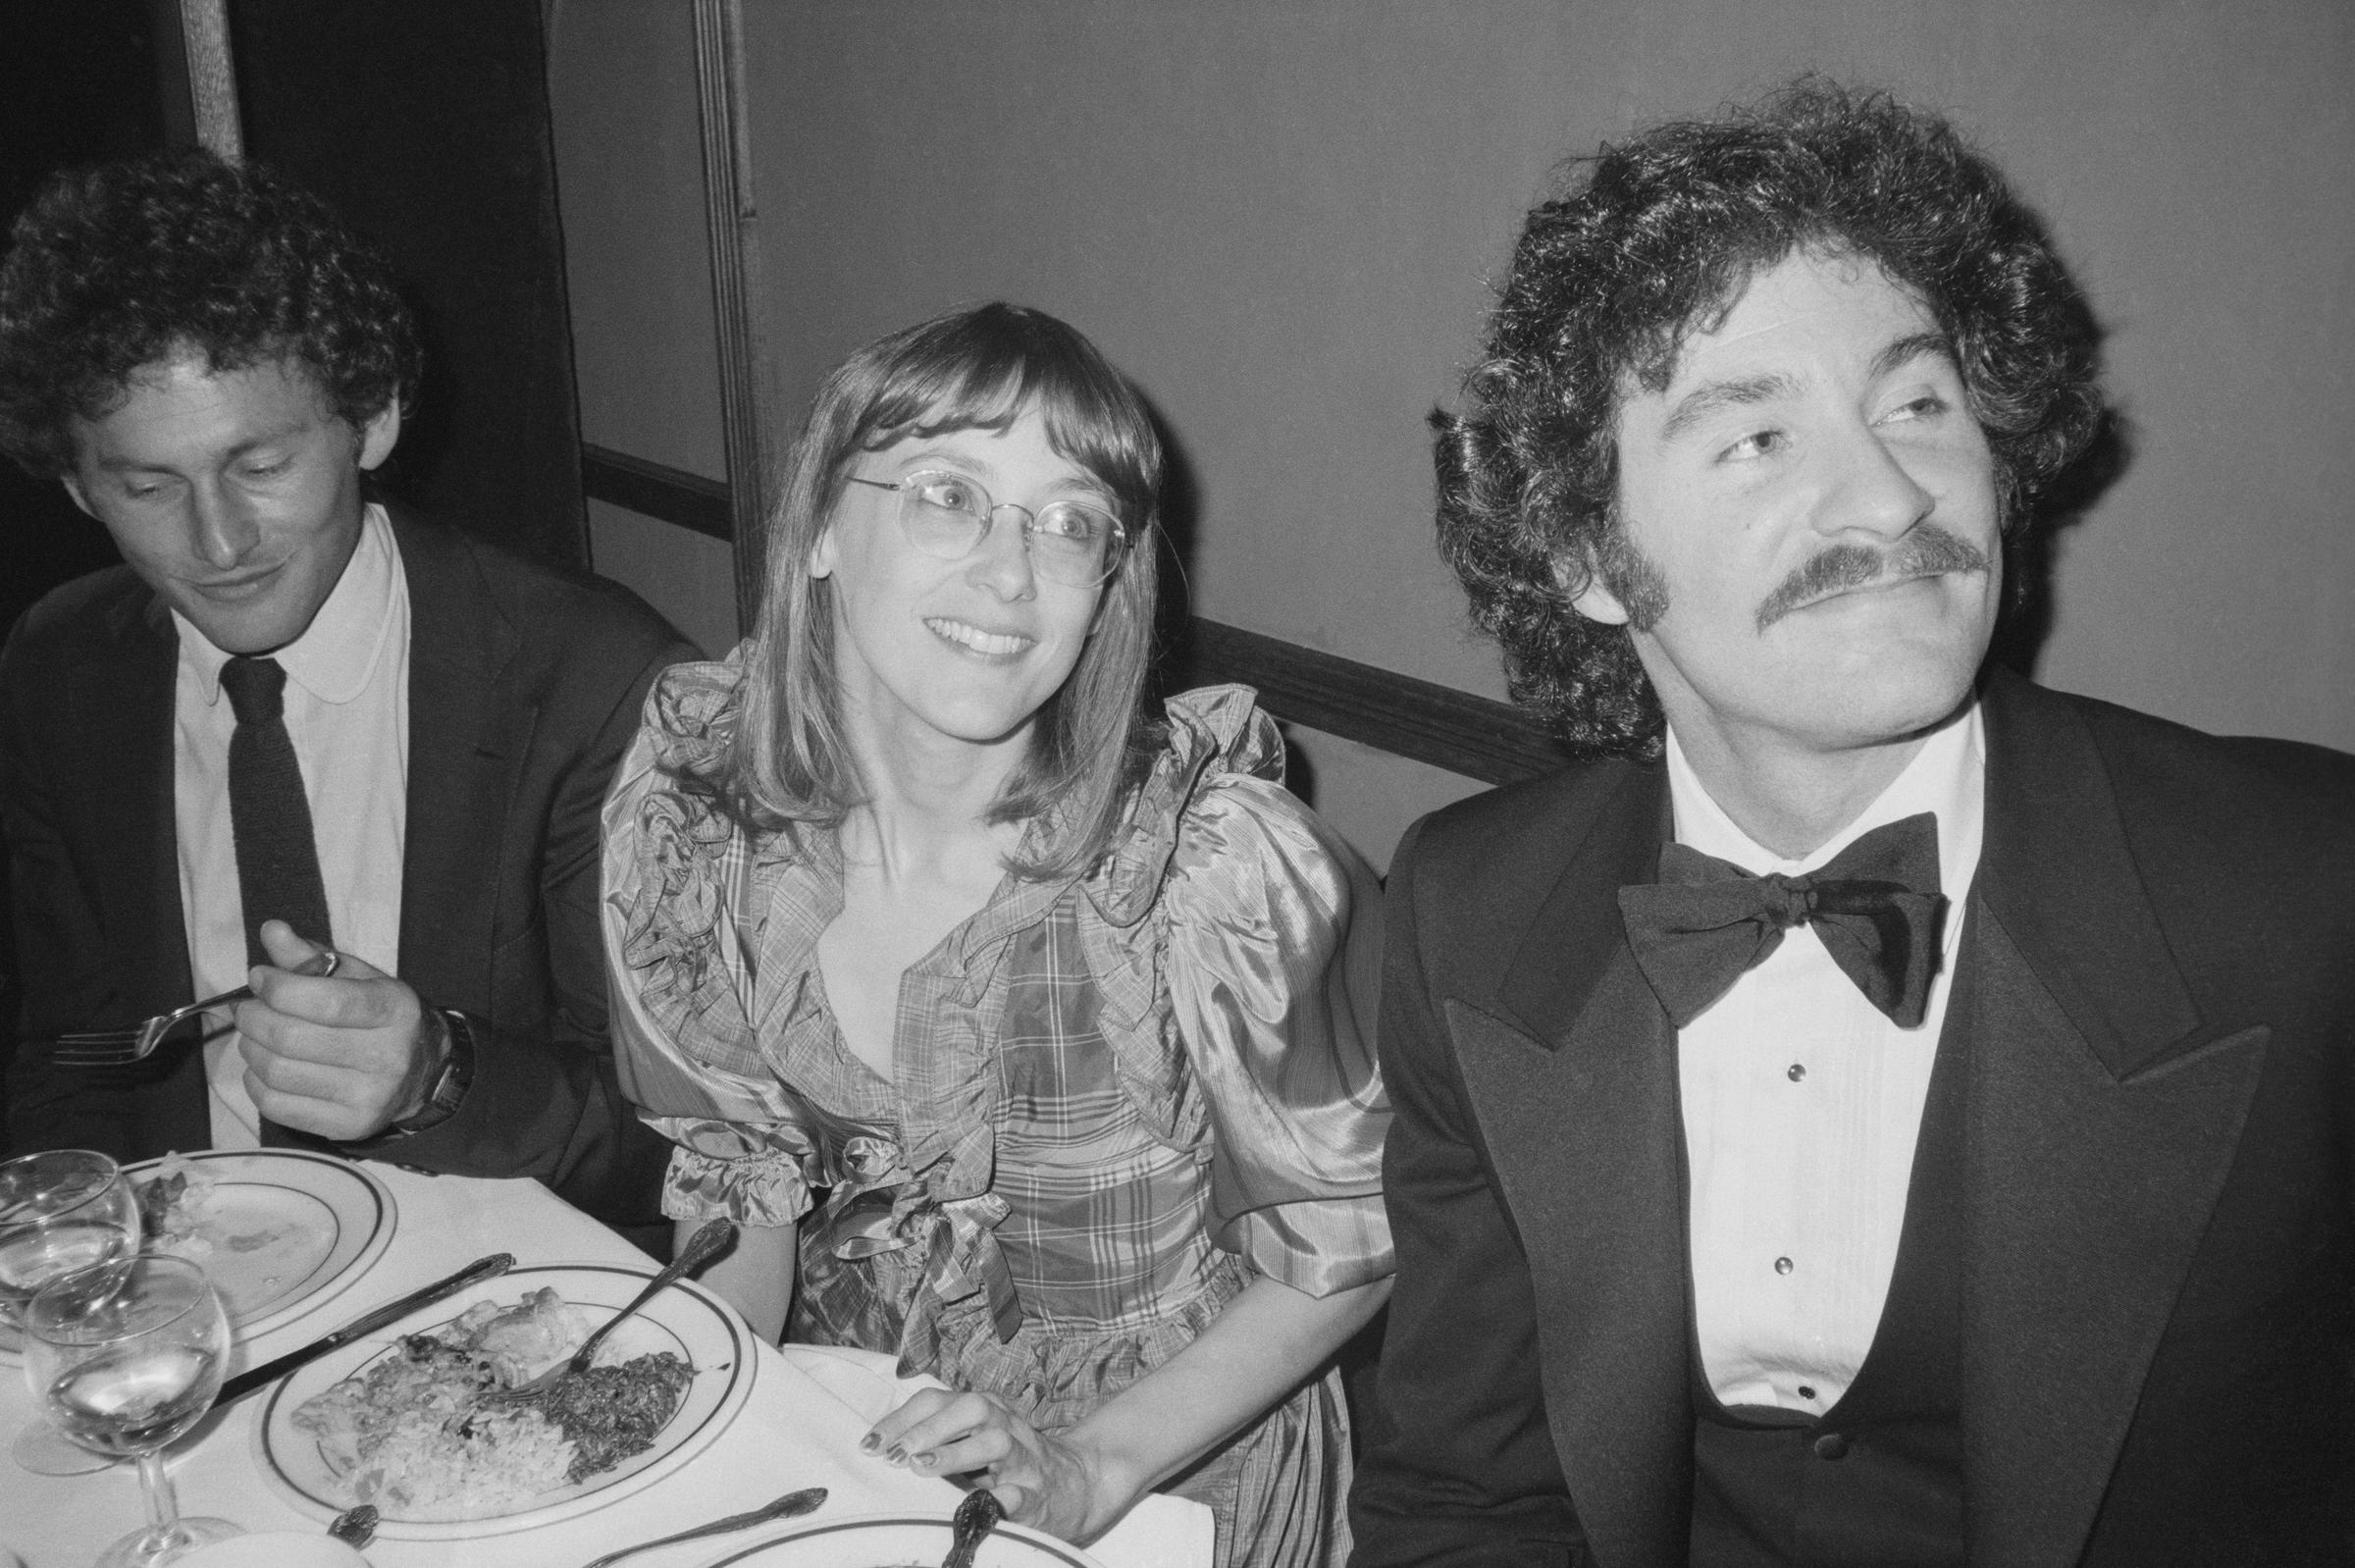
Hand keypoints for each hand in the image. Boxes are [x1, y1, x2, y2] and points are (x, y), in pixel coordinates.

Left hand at [232, 919, 441, 1141]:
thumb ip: (312, 955)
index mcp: (393, 1010)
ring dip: (251, 1049)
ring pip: (278, 1073)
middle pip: (291, 1039)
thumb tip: (272, 931)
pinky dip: (255, 1083)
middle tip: (248, 1008)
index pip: (327, 1001)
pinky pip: (277, 1106)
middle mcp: (386, 1056)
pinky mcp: (346, 1127)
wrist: (422, 1071)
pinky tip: (264, 1068)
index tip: (260, 978)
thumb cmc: (380, 1017)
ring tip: (254, 1036)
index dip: (279, 988)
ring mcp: (367, 1097)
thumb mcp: (357, 978)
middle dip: (254, 1018)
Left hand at [862, 1388, 1125, 1543]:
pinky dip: (1001, 1499)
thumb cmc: (1010, 1464)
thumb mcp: (975, 1441)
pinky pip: (1021, 1495)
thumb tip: (879, 1447)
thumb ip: (938, 1437)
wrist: (1079, 1485)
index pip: (937, 1400)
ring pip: (996, 1441)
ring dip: (957, 1453)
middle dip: (930, 1426)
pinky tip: (980, 1505)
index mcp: (984, 1411)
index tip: (869, 1445)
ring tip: (922, 1468)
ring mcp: (1025, 1458)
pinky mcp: (1039, 1495)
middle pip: (970, 1407)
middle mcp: (1005, 1425)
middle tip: (895, 1454)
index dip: (901, 1419)